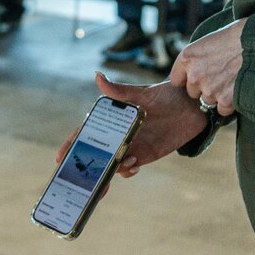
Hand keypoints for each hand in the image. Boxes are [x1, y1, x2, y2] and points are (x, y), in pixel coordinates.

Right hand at [56, 73, 207, 179]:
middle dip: (85, 166)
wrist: (193, 107)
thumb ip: (119, 91)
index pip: (86, 133)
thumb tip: (97, 76)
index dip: (72, 144)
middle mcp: (117, 134)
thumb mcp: (141, 93)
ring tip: (113, 170)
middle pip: (95, 153)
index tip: (60, 157)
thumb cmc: (166, 95)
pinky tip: (132, 165)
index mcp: (112, 119)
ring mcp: (130, 146)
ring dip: (108, 170)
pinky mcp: (145, 155)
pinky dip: (127, 170)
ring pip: (111, 163)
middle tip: (79, 178)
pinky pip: (129, 167)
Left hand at [169, 18, 245, 116]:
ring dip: (218, 95)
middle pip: (193, 92)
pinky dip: (230, 104)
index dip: (188, 80)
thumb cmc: (238, 36)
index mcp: (187, 57)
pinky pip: (222, 109)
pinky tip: (239, 90)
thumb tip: (197, 70)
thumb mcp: (209, 41)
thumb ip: (198, 58)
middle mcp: (194, 75)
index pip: (176, 80)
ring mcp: (209, 89)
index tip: (198, 78)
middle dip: (205, 87)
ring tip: (233, 81)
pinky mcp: (225, 100)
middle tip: (222, 76)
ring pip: (208, 101)